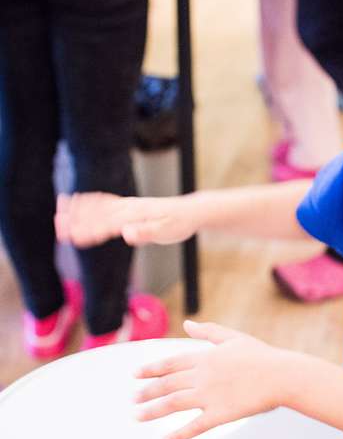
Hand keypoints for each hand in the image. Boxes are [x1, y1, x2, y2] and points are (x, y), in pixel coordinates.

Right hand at [55, 192, 198, 247]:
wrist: (189, 211)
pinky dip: (89, 201)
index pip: (107, 225)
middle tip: (56, 227)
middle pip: (97, 214)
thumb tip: (127, 233)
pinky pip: (104, 201)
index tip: (72, 238)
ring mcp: (127, 205)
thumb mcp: (166, 232)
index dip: (89, 231)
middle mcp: (127, 208)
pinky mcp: (128, 206)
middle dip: (76, 220)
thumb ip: (146, 232)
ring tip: (59, 211)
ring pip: (97, 206)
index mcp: (134, 216)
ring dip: (78, 209)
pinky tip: (77, 201)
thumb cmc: (178, 224)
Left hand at [134, 320, 289, 438]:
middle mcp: (202, 376)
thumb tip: (187, 324)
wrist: (282, 375)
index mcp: (205, 357)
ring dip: (152, 411)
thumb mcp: (232, 337)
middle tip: (133, 400)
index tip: (135, 375)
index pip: (170, 363)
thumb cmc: (261, 356)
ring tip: (137, 416)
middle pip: (167, 384)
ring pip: (173, 404)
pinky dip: (178, 435)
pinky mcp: (220, 414)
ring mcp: (209, 396)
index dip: (150, 369)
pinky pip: (194, 426)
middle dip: (147, 392)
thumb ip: (208, 332)